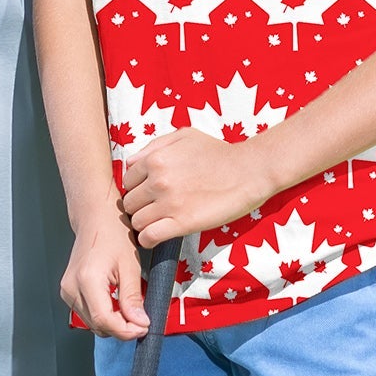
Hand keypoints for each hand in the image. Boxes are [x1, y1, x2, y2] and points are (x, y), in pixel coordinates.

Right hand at [61, 211, 150, 339]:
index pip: (105, 321)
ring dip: (113, 323)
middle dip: (122, 327)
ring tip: (128, 306)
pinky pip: (87, 314)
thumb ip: (133, 298)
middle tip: (140, 317)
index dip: (127, 330)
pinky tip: (115, 302)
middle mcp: (72, 286)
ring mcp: (67, 290)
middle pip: (98, 325)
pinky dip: (104, 315)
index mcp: (87, 279)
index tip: (143, 327)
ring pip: (93, 323)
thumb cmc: (112, 233)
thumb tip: (139, 323)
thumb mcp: (130, 265)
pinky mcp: (68, 291)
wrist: (95, 217)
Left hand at [119, 130, 274, 249]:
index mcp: (155, 159)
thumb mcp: (183, 136)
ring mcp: (169, 203)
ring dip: (144, 224)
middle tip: (152, 210)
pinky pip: (149, 237)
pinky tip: (156, 237)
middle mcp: (157, 181)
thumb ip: (153, 146)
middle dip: (139, 207)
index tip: (147, 195)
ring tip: (156, 223)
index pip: (127, 181)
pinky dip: (148, 240)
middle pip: (130, 203)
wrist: (248, 171)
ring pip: (137, 221)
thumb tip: (132, 163)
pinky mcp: (182, 223)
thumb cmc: (217, 152)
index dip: (137, 189)